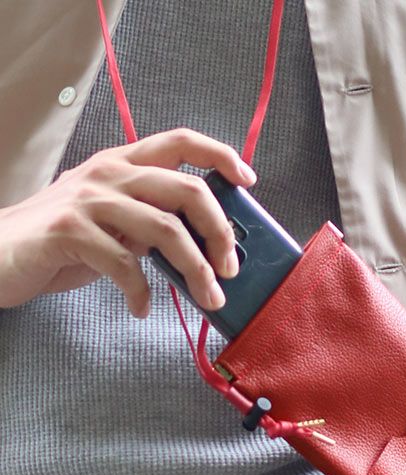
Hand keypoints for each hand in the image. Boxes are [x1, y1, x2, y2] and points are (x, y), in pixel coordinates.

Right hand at [0, 128, 255, 317]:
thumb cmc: (63, 242)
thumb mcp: (114, 222)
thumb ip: (151, 223)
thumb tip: (206, 247)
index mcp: (123, 164)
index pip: (180, 142)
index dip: (220, 155)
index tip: (248, 180)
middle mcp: (109, 173)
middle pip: (187, 191)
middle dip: (220, 233)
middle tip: (230, 269)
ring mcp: (88, 200)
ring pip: (165, 230)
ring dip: (195, 271)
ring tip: (207, 298)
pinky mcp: (69, 232)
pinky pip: (124, 265)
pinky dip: (141, 293)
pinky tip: (141, 308)